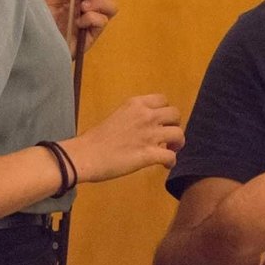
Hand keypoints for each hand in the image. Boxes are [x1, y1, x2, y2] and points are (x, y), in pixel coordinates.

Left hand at [43, 0, 117, 56]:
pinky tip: (79, 21)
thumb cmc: (36, 23)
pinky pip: (102, 23)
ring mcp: (89, 23)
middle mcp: (86, 9)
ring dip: (99, 3)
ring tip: (83, 6)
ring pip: (111, 7)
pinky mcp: (89, 38)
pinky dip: (94, 18)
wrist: (30, 45)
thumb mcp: (49, 1)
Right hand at [61, 94, 183, 182]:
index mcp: (136, 104)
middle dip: (174, 125)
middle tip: (167, 136)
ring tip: (170, 150)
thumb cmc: (95, 138)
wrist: (85, 155)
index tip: (160, 121)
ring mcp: (149, 134)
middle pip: (175, 114)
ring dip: (177, 143)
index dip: (165, 112)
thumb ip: (133, 118)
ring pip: (179, 134)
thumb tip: (142, 128)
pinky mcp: (149, 154)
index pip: (163, 99)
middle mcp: (146, 115)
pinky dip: (171, 162)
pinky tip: (165, 165)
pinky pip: (171, 156)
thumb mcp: (117, 117)